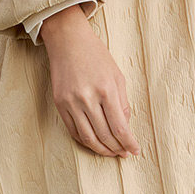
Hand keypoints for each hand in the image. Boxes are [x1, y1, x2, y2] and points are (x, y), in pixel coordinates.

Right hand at [39, 6, 140, 158]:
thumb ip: (122, 103)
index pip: (120, 127)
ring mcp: (71, 102)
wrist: (68, 41)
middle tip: (124, 153)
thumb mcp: (117, 76)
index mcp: (106, 89)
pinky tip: (95, 143)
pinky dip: (85, 141)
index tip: (135, 150)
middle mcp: (87, 98)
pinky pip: (73, 131)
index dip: (129, 143)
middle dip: (117, 148)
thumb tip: (125, 126)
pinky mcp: (59, 104)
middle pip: (104, 135)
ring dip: (101, 149)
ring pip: (88, 137)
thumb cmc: (96, 56)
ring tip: (111, 152)